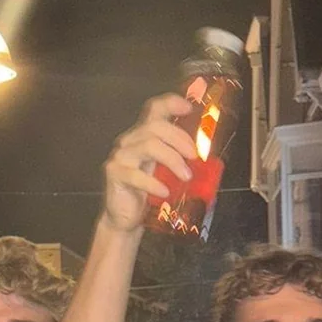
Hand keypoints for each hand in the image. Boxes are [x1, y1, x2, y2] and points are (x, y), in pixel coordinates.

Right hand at [101, 96, 196, 236]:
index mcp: (144, 135)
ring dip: (173, 160)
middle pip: (156, 126)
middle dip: (180, 138)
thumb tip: (206, 155)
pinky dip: (154, 183)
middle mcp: (131, 140)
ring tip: (186, 177)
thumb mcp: (168, 172)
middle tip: (195, 156)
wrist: (126, 218)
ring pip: (149, 145)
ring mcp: (121, 156)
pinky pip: (136, 174)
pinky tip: (165, 192)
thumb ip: (180, 158)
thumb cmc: (150, 193)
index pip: (155, 109)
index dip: (171, 103)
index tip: (190, 108)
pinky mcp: (115, 173)